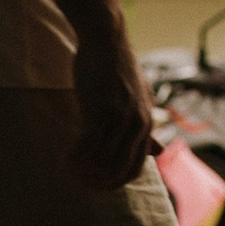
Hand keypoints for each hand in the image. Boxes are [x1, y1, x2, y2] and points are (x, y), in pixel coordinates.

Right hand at [68, 30, 156, 190]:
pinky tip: (65, 158)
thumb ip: (145, 127)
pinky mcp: (101, 111)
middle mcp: (138, 124)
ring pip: (102, 161)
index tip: (97, 185)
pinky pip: (87, 146)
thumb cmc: (116, 69)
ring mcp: (120, 119)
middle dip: (98, 183)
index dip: (115, 182)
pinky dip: (74, 157)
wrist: (106, 40)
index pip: (135, 168)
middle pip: (119, 170)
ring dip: (83, 172)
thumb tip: (159, 152)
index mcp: (147, 124)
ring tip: (69, 170)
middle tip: (80, 184)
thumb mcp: (139, 99)